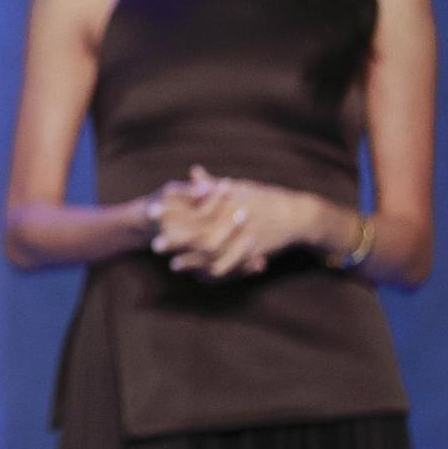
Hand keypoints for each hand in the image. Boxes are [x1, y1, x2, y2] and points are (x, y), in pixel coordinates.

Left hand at [149, 166, 315, 280]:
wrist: (296, 216)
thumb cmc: (264, 198)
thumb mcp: (239, 187)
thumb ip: (213, 184)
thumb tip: (193, 171)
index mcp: (226, 202)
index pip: (192, 207)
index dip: (171, 211)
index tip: (151, 212)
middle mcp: (233, 220)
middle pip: (199, 232)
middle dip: (176, 239)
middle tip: (154, 244)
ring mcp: (243, 239)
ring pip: (214, 254)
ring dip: (193, 261)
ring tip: (173, 265)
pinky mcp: (252, 254)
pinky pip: (230, 268)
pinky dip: (215, 274)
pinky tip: (200, 277)